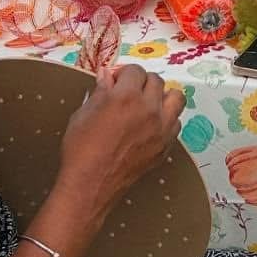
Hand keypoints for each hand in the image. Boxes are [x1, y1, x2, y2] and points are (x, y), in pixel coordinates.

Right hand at [57, 65, 186, 222]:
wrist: (89, 186)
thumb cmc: (80, 150)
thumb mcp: (83, 114)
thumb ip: (100, 91)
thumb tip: (107, 75)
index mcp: (126, 97)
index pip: (135, 70)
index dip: (123, 74)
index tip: (116, 82)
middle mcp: (149, 109)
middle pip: (157, 81)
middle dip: (142, 83)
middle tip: (129, 93)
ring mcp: (161, 128)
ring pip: (176, 98)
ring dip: (163, 97)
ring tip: (148, 105)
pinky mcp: (165, 146)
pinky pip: (176, 123)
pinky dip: (167, 119)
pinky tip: (151, 126)